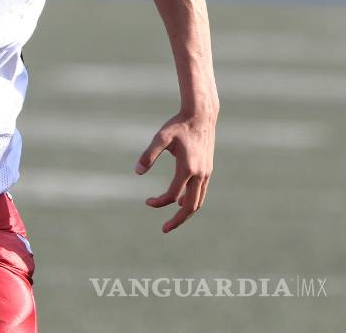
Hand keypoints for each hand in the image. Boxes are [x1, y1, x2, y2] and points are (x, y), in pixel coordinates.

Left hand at [135, 111, 215, 232]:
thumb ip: (148, 154)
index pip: (173, 195)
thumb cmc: (178, 125)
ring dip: (185, 213)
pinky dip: (192, 201)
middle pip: (191, 206)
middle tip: (164, 229)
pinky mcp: (208, 170)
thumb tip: (137, 172)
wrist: (201, 116)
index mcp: (187, 168)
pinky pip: (201, 192)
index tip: (147, 202)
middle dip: (178, 220)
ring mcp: (206, 173)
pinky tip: (180, 201)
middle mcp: (200, 174)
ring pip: (198, 201)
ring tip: (172, 221)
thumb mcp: (160, 137)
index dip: (159, 202)